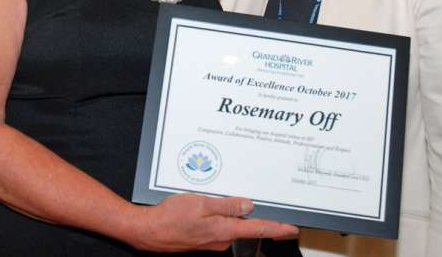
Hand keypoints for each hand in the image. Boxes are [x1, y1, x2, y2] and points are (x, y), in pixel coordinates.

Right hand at [129, 194, 298, 252]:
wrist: (148, 231)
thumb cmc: (170, 217)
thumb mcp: (201, 204)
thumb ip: (227, 205)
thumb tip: (248, 205)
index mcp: (224, 230)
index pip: (259, 229)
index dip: (278, 228)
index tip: (293, 228)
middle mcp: (221, 239)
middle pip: (249, 228)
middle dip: (262, 220)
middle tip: (277, 211)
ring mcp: (213, 240)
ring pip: (234, 226)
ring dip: (241, 216)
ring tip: (246, 203)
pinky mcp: (204, 237)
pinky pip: (221, 226)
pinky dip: (225, 217)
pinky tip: (220, 206)